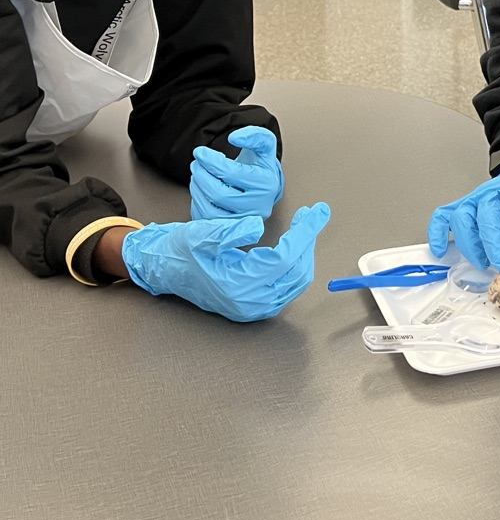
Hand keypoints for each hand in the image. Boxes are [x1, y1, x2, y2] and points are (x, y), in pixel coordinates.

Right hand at [121, 202, 330, 321]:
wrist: (164, 270)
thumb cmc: (178, 250)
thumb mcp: (199, 233)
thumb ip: (229, 230)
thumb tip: (257, 225)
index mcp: (236, 285)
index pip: (284, 258)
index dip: (304, 233)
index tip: (316, 211)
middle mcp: (249, 302)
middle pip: (297, 272)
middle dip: (308, 240)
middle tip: (312, 214)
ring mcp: (253, 308)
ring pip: (296, 281)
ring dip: (305, 252)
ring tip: (304, 225)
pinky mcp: (255, 306)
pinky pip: (287, 287)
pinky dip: (296, 264)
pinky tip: (293, 244)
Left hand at [190, 126, 283, 221]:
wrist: (262, 188)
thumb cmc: (260, 166)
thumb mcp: (264, 146)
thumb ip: (255, 135)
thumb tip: (234, 137)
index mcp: (266, 185)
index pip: (233, 174)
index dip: (212, 161)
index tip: (200, 152)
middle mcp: (258, 208)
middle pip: (219, 194)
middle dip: (201, 175)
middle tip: (196, 163)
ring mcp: (243, 222)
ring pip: (210, 210)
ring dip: (196, 188)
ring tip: (197, 174)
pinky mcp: (229, 231)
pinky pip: (205, 220)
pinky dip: (197, 202)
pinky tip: (200, 189)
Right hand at [428, 163, 499, 271]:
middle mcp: (494, 192)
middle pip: (489, 216)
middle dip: (498, 246)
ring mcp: (476, 198)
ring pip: (464, 217)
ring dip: (473, 244)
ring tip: (484, 262)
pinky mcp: (462, 205)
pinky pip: (442, 216)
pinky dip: (438, 234)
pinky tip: (442, 250)